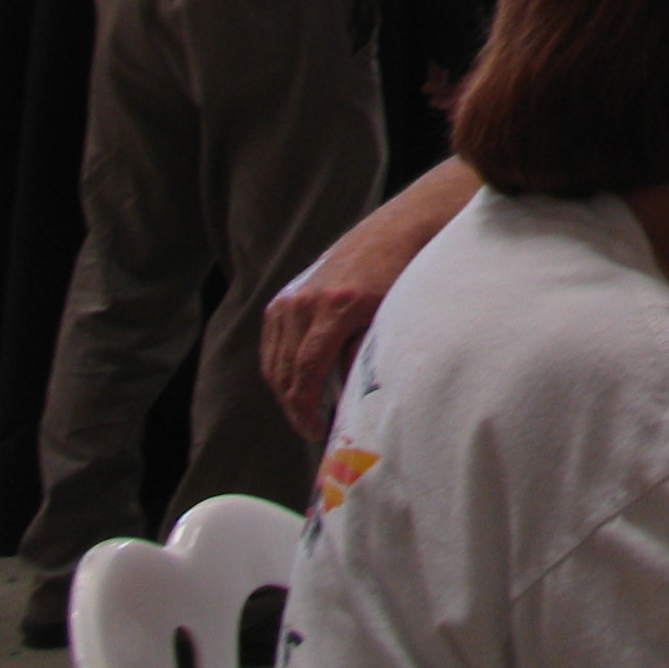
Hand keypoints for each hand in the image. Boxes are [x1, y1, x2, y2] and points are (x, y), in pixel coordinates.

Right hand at [263, 209, 430, 437]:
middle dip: (295, 407)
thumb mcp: (388, 319)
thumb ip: (365, 357)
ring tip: (305, 411)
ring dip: (285, 392)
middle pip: (285, 371)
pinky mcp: (282, 299)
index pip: (306, 370)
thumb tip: (348, 402)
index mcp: (335, 307)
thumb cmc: (396, 281)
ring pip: (273, 362)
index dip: (306, 407)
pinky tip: (297, 385)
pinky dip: (280, 370)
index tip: (318, 430)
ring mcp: (289, 298)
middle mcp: (305, 302)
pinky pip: (272, 346)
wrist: (386, 237)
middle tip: (312, 428)